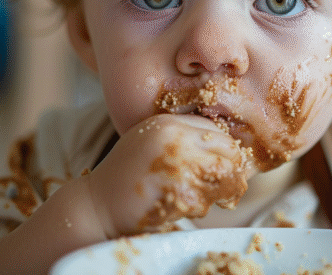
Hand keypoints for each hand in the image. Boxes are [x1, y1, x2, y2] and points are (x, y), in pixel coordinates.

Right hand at [84, 114, 253, 236]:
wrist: (97, 204)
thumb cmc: (127, 173)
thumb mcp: (152, 139)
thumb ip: (184, 134)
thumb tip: (225, 144)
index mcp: (169, 123)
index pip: (219, 132)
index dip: (228, 152)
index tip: (227, 165)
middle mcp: (176, 139)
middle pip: (230, 153)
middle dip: (233, 173)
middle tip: (230, 187)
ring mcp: (178, 166)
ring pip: (224, 179)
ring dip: (219, 193)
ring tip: (199, 196)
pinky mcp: (178, 194)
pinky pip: (207, 202)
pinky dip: (200, 208)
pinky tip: (181, 206)